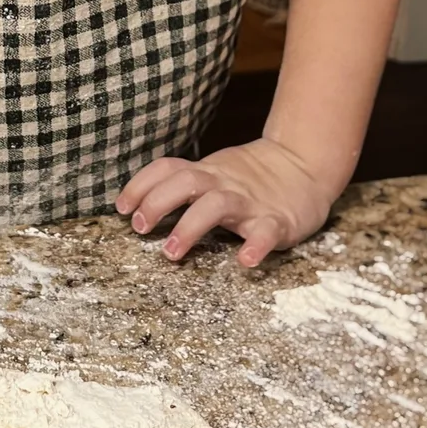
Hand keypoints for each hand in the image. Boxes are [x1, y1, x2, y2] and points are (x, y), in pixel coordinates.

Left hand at [116, 138, 336, 268]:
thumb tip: (140, 206)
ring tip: (171, 253)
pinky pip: (265, 232)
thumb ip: (184, 185)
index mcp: (207, 173)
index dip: (141, 185)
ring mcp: (250, 202)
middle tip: (139, 228)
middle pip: (185, 181)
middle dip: (157, 202)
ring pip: (216, 205)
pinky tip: (245, 261)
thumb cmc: (251, 178)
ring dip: (189, 227)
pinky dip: (255, 246)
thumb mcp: (214, 174)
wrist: (306, 166)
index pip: (168, 169)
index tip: (121, 208)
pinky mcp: (277, 220)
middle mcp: (224, 183)